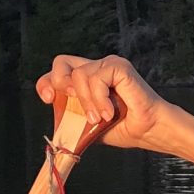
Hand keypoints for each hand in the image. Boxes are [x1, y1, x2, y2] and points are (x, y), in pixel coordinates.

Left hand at [35, 53, 173, 152]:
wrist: (147, 131)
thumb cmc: (124, 127)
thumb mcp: (86, 125)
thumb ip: (70, 116)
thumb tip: (54, 118)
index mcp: (87, 80)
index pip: (58, 72)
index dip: (46, 83)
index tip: (47, 100)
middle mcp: (96, 68)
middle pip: (61, 62)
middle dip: (59, 83)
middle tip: (72, 104)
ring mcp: (108, 65)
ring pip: (79, 75)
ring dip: (87, 102)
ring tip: (101, 118)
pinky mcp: (119, 67)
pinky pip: (97, 78)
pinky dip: (99, 99)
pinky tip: (109, 112)